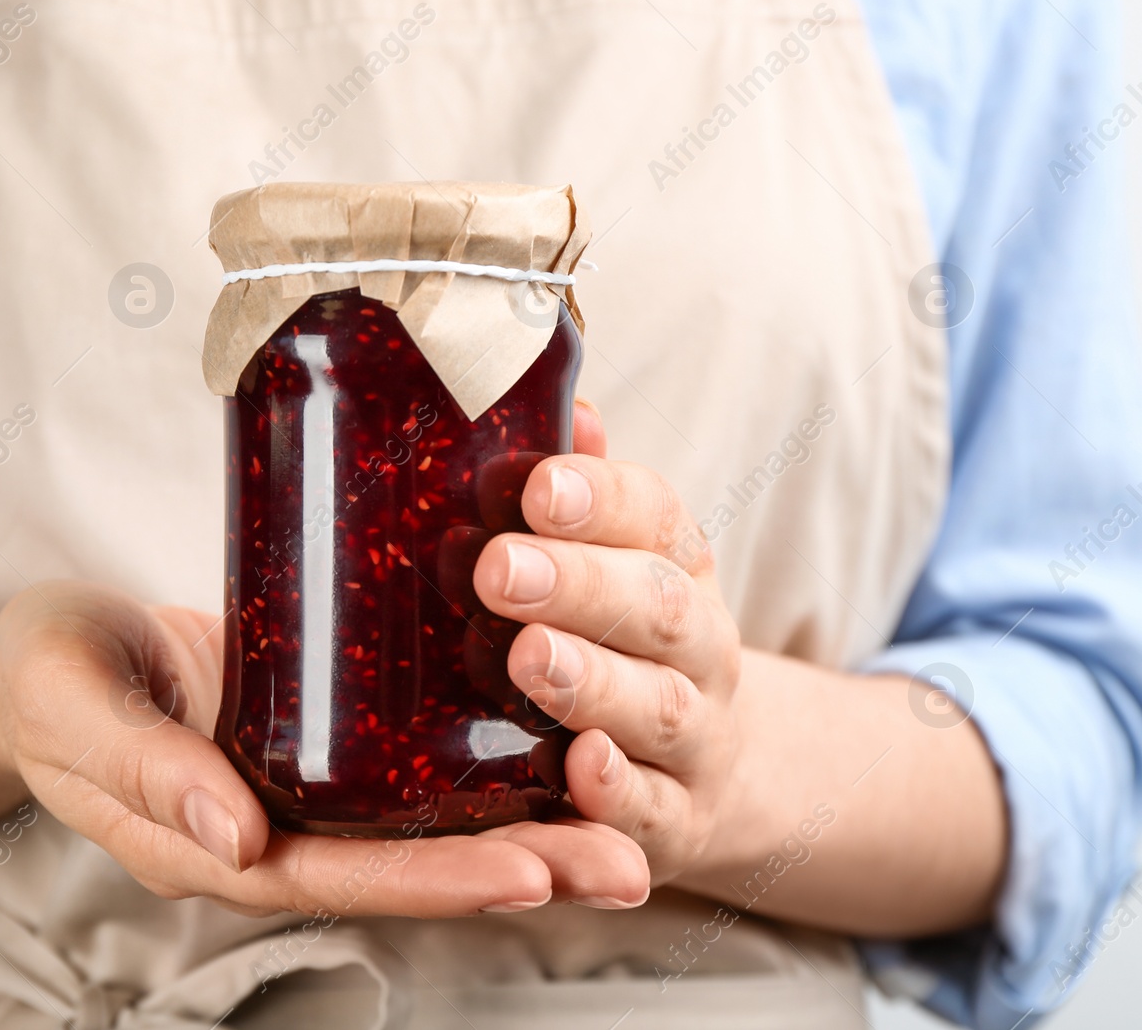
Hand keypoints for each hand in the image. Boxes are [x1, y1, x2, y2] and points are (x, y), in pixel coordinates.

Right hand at [0, 582, 649, 916]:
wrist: (46, 654)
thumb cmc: (46, 677)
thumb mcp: (70, 710)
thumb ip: (140, 769)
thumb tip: (234, 838)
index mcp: (210, 843)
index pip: (336, 878)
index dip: (432, 881)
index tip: (529, 872)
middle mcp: (271, 833)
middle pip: (405, 867)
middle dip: (518, 870)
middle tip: (627, 864)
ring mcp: (300, 792)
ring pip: (422, 825)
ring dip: (525, 829)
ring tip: (627, 825)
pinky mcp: (321, 740)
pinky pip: (408, 768)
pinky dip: (482, 769)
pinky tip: (556, 746)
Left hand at [473, 402, 741, 886]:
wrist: (719, 769)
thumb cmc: (623, 641)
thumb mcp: (612, 561)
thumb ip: (579, 494)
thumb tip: (561, 398)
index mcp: (674, 567)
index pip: (655, 516)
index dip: (603, 498)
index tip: (540, 485)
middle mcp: (697, 646)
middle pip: (657, 607)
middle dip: (581, 585)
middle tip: (500, 570)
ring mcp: (695, 738)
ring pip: (657, 707)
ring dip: (594, 682)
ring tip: (530, 658)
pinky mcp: (678, 821)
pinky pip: (655, 812)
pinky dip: (621, 793)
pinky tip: (581, 769)